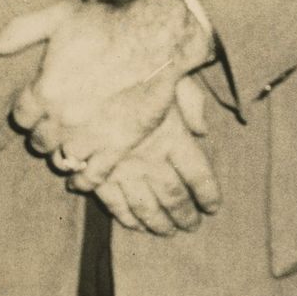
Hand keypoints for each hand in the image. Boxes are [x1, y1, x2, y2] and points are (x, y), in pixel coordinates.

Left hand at [0, 0, 205, 180]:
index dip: (25, 113)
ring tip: (64, 149)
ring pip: (62, 160)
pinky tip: (79, 179)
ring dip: (60, 155)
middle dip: (41, 135)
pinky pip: (94, 176)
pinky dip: (83, 181)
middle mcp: (62, 119)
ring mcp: (90, 136)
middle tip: (50, 129)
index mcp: (44, 90)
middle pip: (38, 141)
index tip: (33, 110)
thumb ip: (18, 32)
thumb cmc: (105, 26)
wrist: (154, 42)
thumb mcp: (55, 19)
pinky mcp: (118, 146)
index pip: (19, 116)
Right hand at [90, 77, 223, 234]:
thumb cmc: (131, 65)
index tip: (212, 207)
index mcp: (172, 135)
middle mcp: (150, 156)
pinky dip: (123, 216)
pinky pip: (111, 201)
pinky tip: (132, 223)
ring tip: (165, 232)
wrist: (85, 63)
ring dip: (156, 222)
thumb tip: (203, 129)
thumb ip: (190, 103)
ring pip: (144, 205)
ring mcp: (120, 165)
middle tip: (190, 227)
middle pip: (173, 197)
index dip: (208, 195)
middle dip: (184, 216)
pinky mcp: (92, 167)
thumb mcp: (169, 77)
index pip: (199, 176)